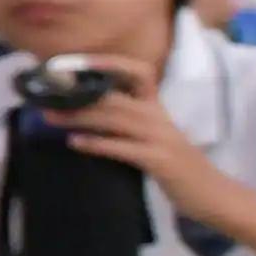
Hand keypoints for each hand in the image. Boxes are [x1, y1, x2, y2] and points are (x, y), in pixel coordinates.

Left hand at [45, 69, 244, 226]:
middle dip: (76, 96)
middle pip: (114, 98)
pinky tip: (75, 142)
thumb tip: (86, 118)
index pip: (139, 73)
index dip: (109, 63)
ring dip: (80, 117)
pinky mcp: (159, 160)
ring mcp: (160, 138)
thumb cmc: (177, 167)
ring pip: (115, 119)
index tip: (75, 62)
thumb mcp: (154, 138)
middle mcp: (159, 117)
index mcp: (157, 109)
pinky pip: (123, 148)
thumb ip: (127, 126)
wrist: (212, 194)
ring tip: (50, 117)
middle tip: (43, 97)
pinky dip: (97, 144)